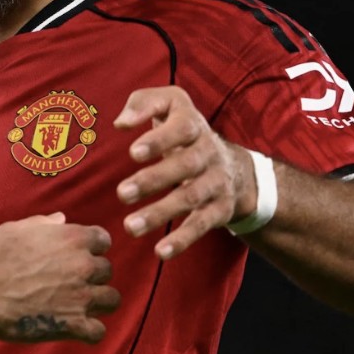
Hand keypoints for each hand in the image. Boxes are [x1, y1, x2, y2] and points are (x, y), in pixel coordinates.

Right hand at [0, 212, 118, 343]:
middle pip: (107, 271)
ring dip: (98, 302)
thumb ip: (44, 224)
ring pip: (112, 300)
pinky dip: (89, 331)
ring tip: (79, 306)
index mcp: (73, 238)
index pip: (103, 240)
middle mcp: (84, 266)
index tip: (78, 256)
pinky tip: (76, 328)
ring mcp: (82, 297)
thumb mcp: (16, 229)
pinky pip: (98, 331)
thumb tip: (61, 220)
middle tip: (71, 283)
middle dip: (92, 276)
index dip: (91, 249)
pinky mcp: (74, 325)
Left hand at [112, 85, 249, 258]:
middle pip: (185, 166)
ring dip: (160, 213)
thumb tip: (120, 122)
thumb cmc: (182, 130)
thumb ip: (143, 103)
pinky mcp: (219, 210)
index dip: (159, 140)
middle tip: (122, 193)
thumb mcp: (170, 104)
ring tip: (130, 226)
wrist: (233, 165)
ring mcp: (216, 183)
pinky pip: (201, 225)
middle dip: (153, 180)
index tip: (133, 152)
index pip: (181, 128)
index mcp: (193, 125)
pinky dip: (182, 240)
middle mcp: (208, 153)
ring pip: (190, 198)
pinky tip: (160, 251)